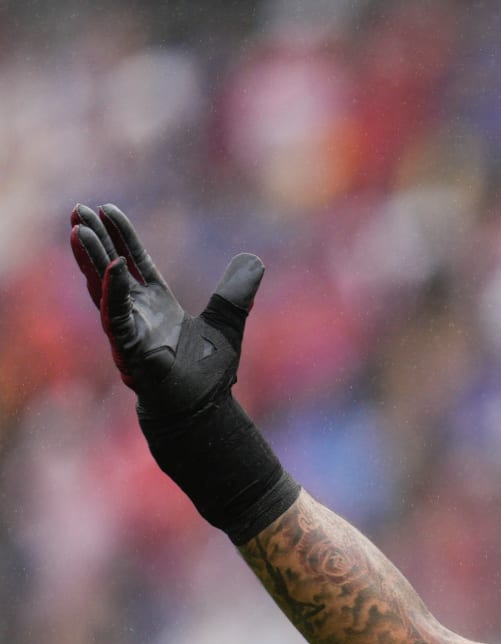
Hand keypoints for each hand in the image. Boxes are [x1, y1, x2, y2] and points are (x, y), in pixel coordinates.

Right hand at [68, 203, 264, 416]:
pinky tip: (113, 265)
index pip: (135, 261)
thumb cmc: (208, 372)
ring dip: (92, 259)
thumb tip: (254, 261)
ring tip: (79, 230)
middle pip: (109, 268)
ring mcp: (129, 331)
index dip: (121, 235)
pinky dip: (115, 292)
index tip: (106, 208)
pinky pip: (117, 316)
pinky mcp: (128, 349)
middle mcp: (138, 313)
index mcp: (157, 304)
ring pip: (103, 289)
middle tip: (77, 210)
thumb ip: (237, 293)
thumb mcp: (227, 322)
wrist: (202, 410)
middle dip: (93, 240)